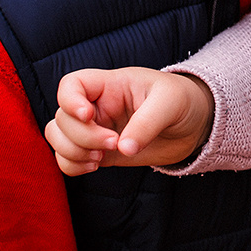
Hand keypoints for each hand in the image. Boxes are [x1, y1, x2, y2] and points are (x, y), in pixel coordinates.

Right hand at [46, 67, 212, 174]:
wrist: (193, 124)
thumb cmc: (182, 100)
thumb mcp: (170, 103)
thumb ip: (147, 123)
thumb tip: (124, 149)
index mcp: (110, 85)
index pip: (72, 84)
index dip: (69, 100)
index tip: (88, 116)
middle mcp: (96, 106)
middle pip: (62, 118)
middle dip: (83, 136)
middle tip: (113, 144)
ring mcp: (95, 130)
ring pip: (57, 138)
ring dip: (72, 152)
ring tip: (100, 158)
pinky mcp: (99, 152)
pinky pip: (68, 159)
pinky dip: (72, 166)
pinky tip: (95, 166)